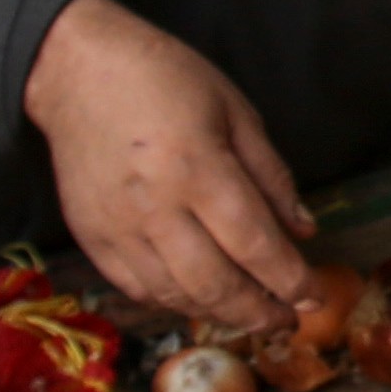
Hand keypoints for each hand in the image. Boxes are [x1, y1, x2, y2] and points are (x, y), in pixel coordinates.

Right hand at [23, 0, 320, 328]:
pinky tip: (200, 299)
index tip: (314, 298)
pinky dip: (174, 302)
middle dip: (259, 312)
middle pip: (215, 285)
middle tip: (287, 320)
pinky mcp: (90, 237)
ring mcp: (118, 228)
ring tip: (250, 314)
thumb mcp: (235, 111)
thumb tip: (303, 231)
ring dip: (219, 314)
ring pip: (175, 296)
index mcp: (197, 168)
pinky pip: (137, 288)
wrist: (75, 71)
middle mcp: (155, 207)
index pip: (254, 244)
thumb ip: (271, 176)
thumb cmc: (165, 78)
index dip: (290, 280)